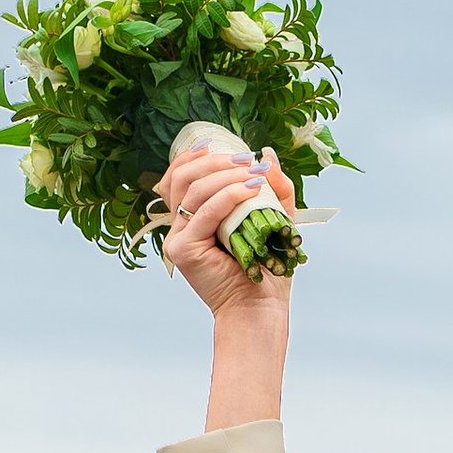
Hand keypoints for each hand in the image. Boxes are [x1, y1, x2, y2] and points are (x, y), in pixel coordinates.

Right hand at [156, 139, 297, 320]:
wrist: (261, 307)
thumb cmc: (266, 269)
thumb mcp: (275, 219)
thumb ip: (274, 187)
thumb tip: (266, 154)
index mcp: (193, 218)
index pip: (180, 176)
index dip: (195, 156)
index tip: (220, 146)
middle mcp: (180, 226)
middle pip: (183, 177)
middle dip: (216, 162)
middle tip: (247, 161)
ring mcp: (177, 238)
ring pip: (192, 190)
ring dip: (225, 175)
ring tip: (253, 175)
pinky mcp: (183, 250)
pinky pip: (204, 213)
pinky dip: (228, 197)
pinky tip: (250, 190)